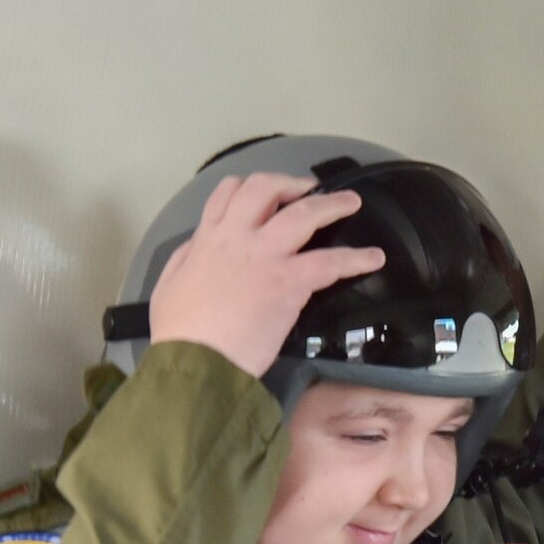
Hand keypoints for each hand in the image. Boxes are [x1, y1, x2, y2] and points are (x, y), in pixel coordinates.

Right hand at [147, 172, 384, 376]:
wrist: (197, 360)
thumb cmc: (180, 332)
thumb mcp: (169, 284)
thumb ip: (188, 257)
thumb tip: (200, 244)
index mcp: (208, 238)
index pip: (229, 192)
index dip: (251, 185)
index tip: (269, 191)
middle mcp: (238, 237)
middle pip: (266, 189)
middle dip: (291, 183)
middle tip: (310, 188)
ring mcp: (267, 256)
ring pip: (304, 214)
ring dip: (332, 204)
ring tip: (351, 203)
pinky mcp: (289, 282)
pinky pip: (330, 262)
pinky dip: (356, 258)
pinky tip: (374, 258)